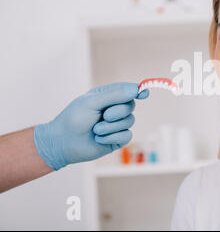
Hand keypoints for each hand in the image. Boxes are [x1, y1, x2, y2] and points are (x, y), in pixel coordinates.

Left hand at [33, 82, 148, 169]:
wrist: (63, 142)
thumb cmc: (73, 119)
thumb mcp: (92, 102)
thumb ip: (115, 94)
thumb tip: (136, 89)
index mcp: (107, 96)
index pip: (127, 90)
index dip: (137, 90)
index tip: (144, 93)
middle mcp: (114, 109)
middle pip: (130, 106)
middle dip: (117, 112)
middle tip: (103, 116)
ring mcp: (117, 124)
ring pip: (129, 122)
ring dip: (110, 127)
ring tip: (95, 130)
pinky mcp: (117, 139)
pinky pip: (126, 136)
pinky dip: (111, 137)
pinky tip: (99, 139)